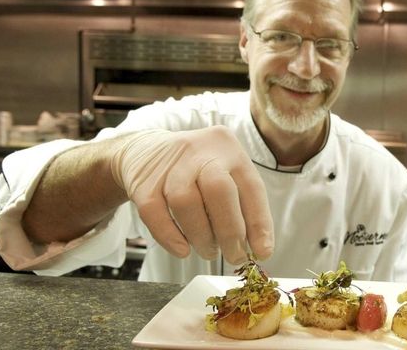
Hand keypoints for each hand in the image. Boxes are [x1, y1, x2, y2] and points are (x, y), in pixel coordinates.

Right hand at [110, 126, 272, 263]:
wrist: (145, 151)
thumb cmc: (195, 170)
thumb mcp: (224, 173)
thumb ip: (241, 204)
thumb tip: (257, 248)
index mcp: (229, 150)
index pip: (251, 187)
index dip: (259, 223)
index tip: (262, 252)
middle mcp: (201, 152)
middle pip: (219, 190)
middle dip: (230, 231)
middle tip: (234, 256)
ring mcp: (170, 165)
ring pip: (186, 202)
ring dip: (201, 236)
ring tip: (208, 250)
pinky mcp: (144, 182)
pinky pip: (155, 214)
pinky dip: (171, 238)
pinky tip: (183, 250)